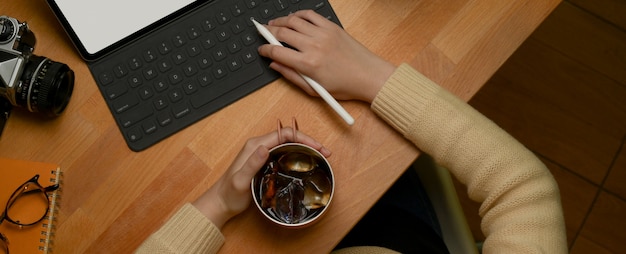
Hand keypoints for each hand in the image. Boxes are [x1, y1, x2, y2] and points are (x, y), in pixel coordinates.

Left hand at [192, 128, 330, 228]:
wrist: (221, 202)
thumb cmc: (229, 194)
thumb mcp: (240, 180)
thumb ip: (252, 163)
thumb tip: (264, 148)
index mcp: (255, 146)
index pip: (284, 134)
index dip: (303, 138)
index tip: (317, 147)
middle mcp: (259, 146)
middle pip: (290, 137)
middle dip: (309, 142)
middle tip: (324, 152)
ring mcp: (262, 154)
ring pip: (289, 144)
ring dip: (305, 147)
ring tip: (320, 155)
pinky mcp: (265, 162)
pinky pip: (285, 153)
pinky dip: (298, 155)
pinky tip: (306, 162)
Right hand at [257, 10, 395, 103]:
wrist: (368, 75)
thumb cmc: (345, 86)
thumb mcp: (314, 89)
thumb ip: (291, 76)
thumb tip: (275, 65)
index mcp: (308, 64)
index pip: (277, 52)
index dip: (265, 50)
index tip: (261, 50)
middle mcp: (314, 46)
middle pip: (282, 33)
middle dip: (268, 32)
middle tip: (263, 33)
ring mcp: (323, 34)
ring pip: (293, 20)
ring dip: (280, 21)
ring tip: (274, 24)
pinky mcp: (331, 27)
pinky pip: (310, 15)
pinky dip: (298, 15)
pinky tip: (293, 19)